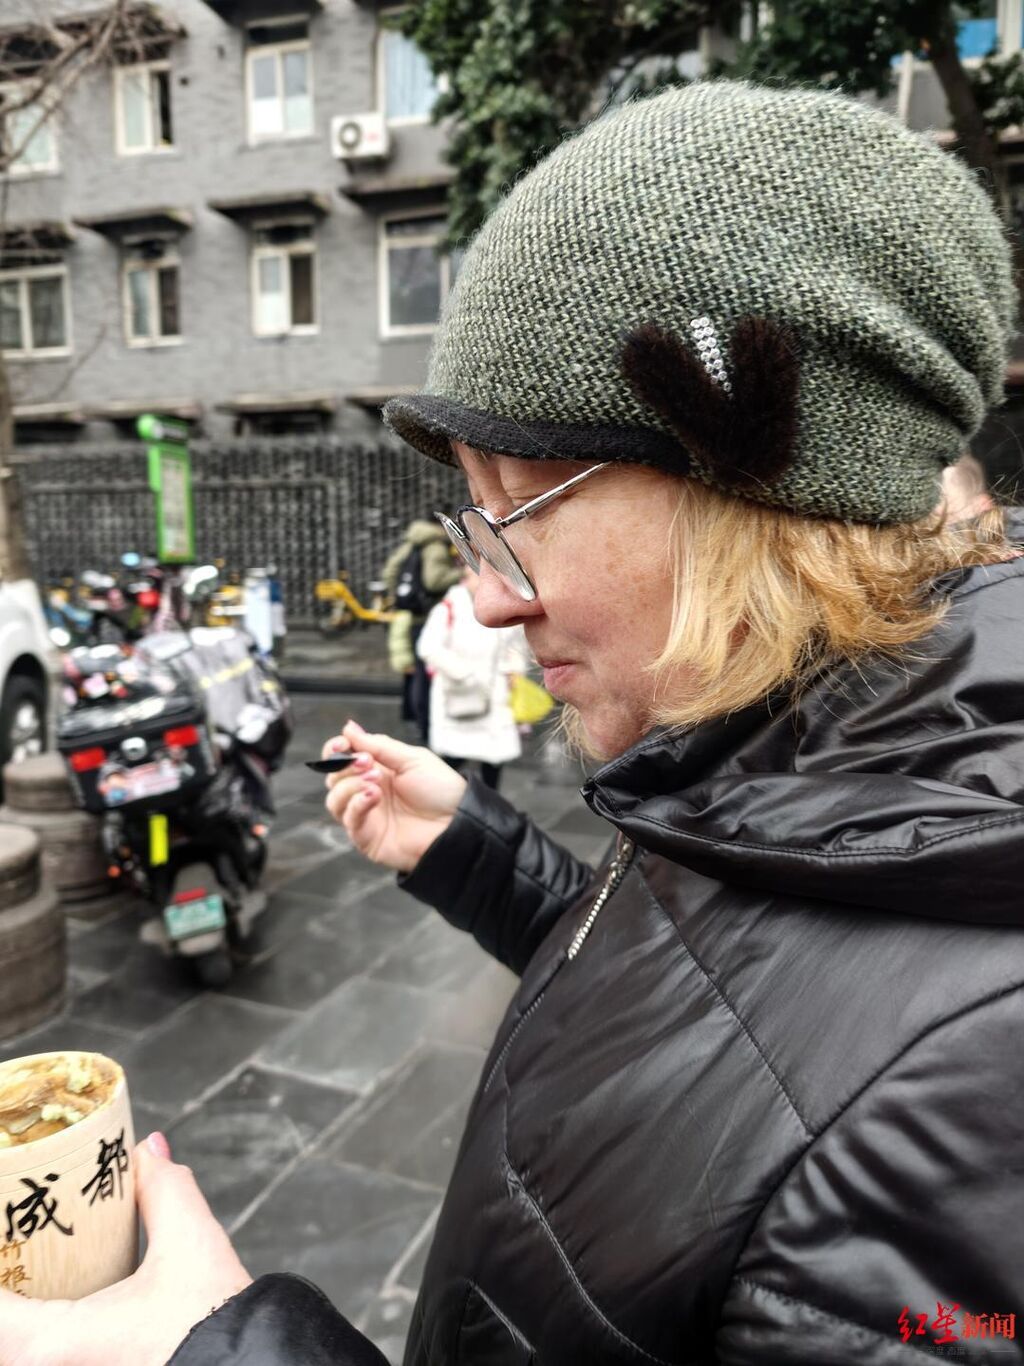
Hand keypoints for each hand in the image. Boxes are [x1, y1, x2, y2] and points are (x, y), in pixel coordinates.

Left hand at [0, 1133, 251, 1365]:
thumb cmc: (213, 1325)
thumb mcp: (190, 1243)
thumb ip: (162, 1189)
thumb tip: (149, 1150)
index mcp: (46, 1345)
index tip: (8, 1235)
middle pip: (0, 1331)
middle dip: (10, 1289)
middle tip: (21, 1250)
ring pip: (17, 1349)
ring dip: (22, 1318)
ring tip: (35, 1278)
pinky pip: (40, 1358)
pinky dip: (38, 1339)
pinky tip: (60, 1312)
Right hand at [323, 719, 465, 872]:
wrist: (457, 822)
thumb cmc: (441, 791)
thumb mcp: (411, 759)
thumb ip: (378, 745)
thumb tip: (348, 728)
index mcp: (377, 770)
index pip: (341, 759)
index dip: (335, 750)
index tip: (342, 744)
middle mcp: (367, 792)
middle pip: (333, 778)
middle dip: (344, 766)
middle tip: (367, 762)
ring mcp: (366, 815)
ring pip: (334, 800)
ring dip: (349, 785)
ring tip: (375, 781)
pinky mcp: (367, 837)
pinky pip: (349, 819)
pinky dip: (357, 803)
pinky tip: (374, 795)